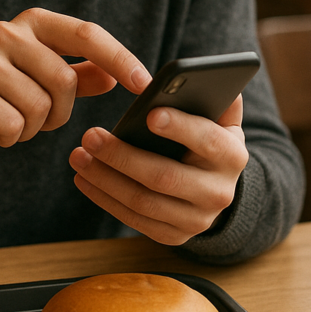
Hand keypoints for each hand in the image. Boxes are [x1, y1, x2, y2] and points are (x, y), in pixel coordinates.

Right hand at [0, 7, 149, 171]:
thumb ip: (80, 75)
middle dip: (59, 112)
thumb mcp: (41, 82)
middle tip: (36, 118)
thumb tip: (116, 75)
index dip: (119, 57)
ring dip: (32, 128)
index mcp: (30, 24)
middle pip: (64, 80)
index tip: (143, 83)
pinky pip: (15, 125)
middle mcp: (5, 32)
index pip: (86, 33)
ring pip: (40, 107)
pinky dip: (10, 137)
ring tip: (10, 120)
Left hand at [69, 96, 248, 245]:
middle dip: (123, 156)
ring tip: (78, 156)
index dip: (180, 127)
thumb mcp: (219, 119)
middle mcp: (219, 192)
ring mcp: (197, 220)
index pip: (207, 140)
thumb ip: (213, 97)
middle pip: (165, 176)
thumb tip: (199, 75)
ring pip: (144, 201)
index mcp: (232, 156)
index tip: (149, 114)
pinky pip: (135, 219)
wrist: (215, 188)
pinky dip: (105, 199)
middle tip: (90, 135)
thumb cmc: (208, 140)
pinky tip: (84, 179)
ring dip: (105, 179)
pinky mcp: (174, 236)